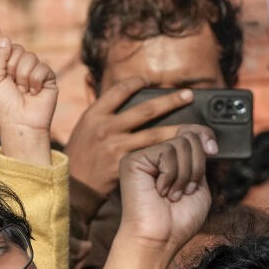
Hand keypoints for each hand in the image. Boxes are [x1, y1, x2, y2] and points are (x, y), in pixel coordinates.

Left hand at [0, 20, 57, 164]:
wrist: (21, 123)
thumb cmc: (4, 107)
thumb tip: (6, 39)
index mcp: (1, 69)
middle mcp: (17, 68)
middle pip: (15, 47)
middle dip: (11, 65)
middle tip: (12, 84)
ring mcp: (33, 72)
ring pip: (29, 56)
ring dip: (23, 76)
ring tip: (23, 91)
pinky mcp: (47, 77)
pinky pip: (41, 67)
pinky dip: (35, 80)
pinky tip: (34, 92)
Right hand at [66, 77, 194, 195]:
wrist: (73, 187)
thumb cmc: (80, 157)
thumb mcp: (85, 129)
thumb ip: (104, 115)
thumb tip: (127, 99)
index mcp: (94, 114)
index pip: (120, 90)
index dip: (137, 83)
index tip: (150, 81)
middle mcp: (106, 127)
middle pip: (146, 110)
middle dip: (171, 100)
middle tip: (189, 94)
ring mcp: (116, 147)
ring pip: (155, 134)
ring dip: (178, 129)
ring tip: (196, 126)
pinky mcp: (124, 165)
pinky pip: (152, 156)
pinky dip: (169, 153)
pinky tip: (182, 151)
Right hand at [117, 126, 216, 255]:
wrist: (160, 239)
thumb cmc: (178, 220)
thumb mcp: (198, 184)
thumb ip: (200, 159)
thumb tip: (203, 136)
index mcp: (169, 160)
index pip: (189, 132)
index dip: (204, 136)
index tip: (213, 151)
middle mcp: (155, 155)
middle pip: (189, 136)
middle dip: (196, 166)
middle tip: (185, 190)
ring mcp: (143, 156)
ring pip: (181, 144)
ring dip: (185, 175)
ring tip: (172, 194)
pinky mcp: (133, 160)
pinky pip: (167, 152)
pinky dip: (172, 175)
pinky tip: (160, 191)